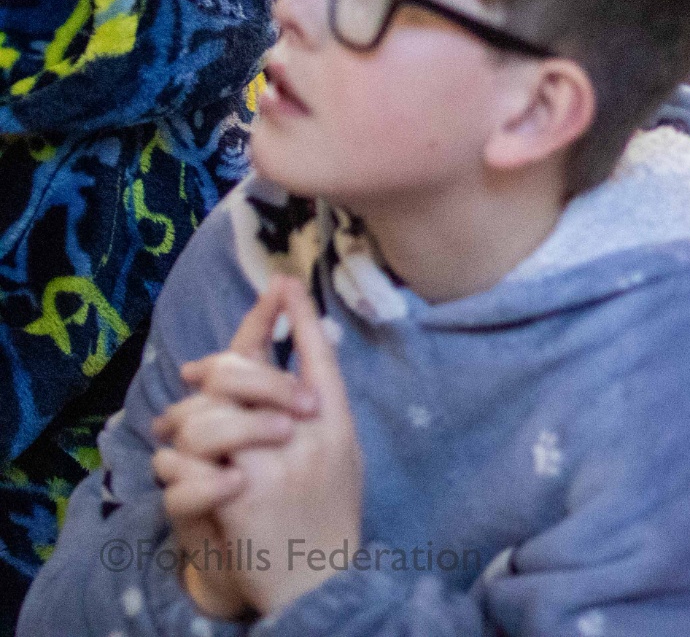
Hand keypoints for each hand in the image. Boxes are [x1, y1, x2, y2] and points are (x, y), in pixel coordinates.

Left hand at [152, 285, 320, 617]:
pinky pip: (185, 460)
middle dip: (218, 366)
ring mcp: (273, 463)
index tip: (283, 282)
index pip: (318, 356)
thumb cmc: (327, 518)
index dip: (298, 316)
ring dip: (185, 420)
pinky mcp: (239, 495)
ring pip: (208, 413)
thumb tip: (297, 370)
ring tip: (177, 432)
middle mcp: (308, 436)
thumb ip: (319, 415)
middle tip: (195, 370)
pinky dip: (173, 464)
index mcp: (337, 424)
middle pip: (253, 372)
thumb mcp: (341, 457)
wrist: (319, 583)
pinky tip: (176, 472)